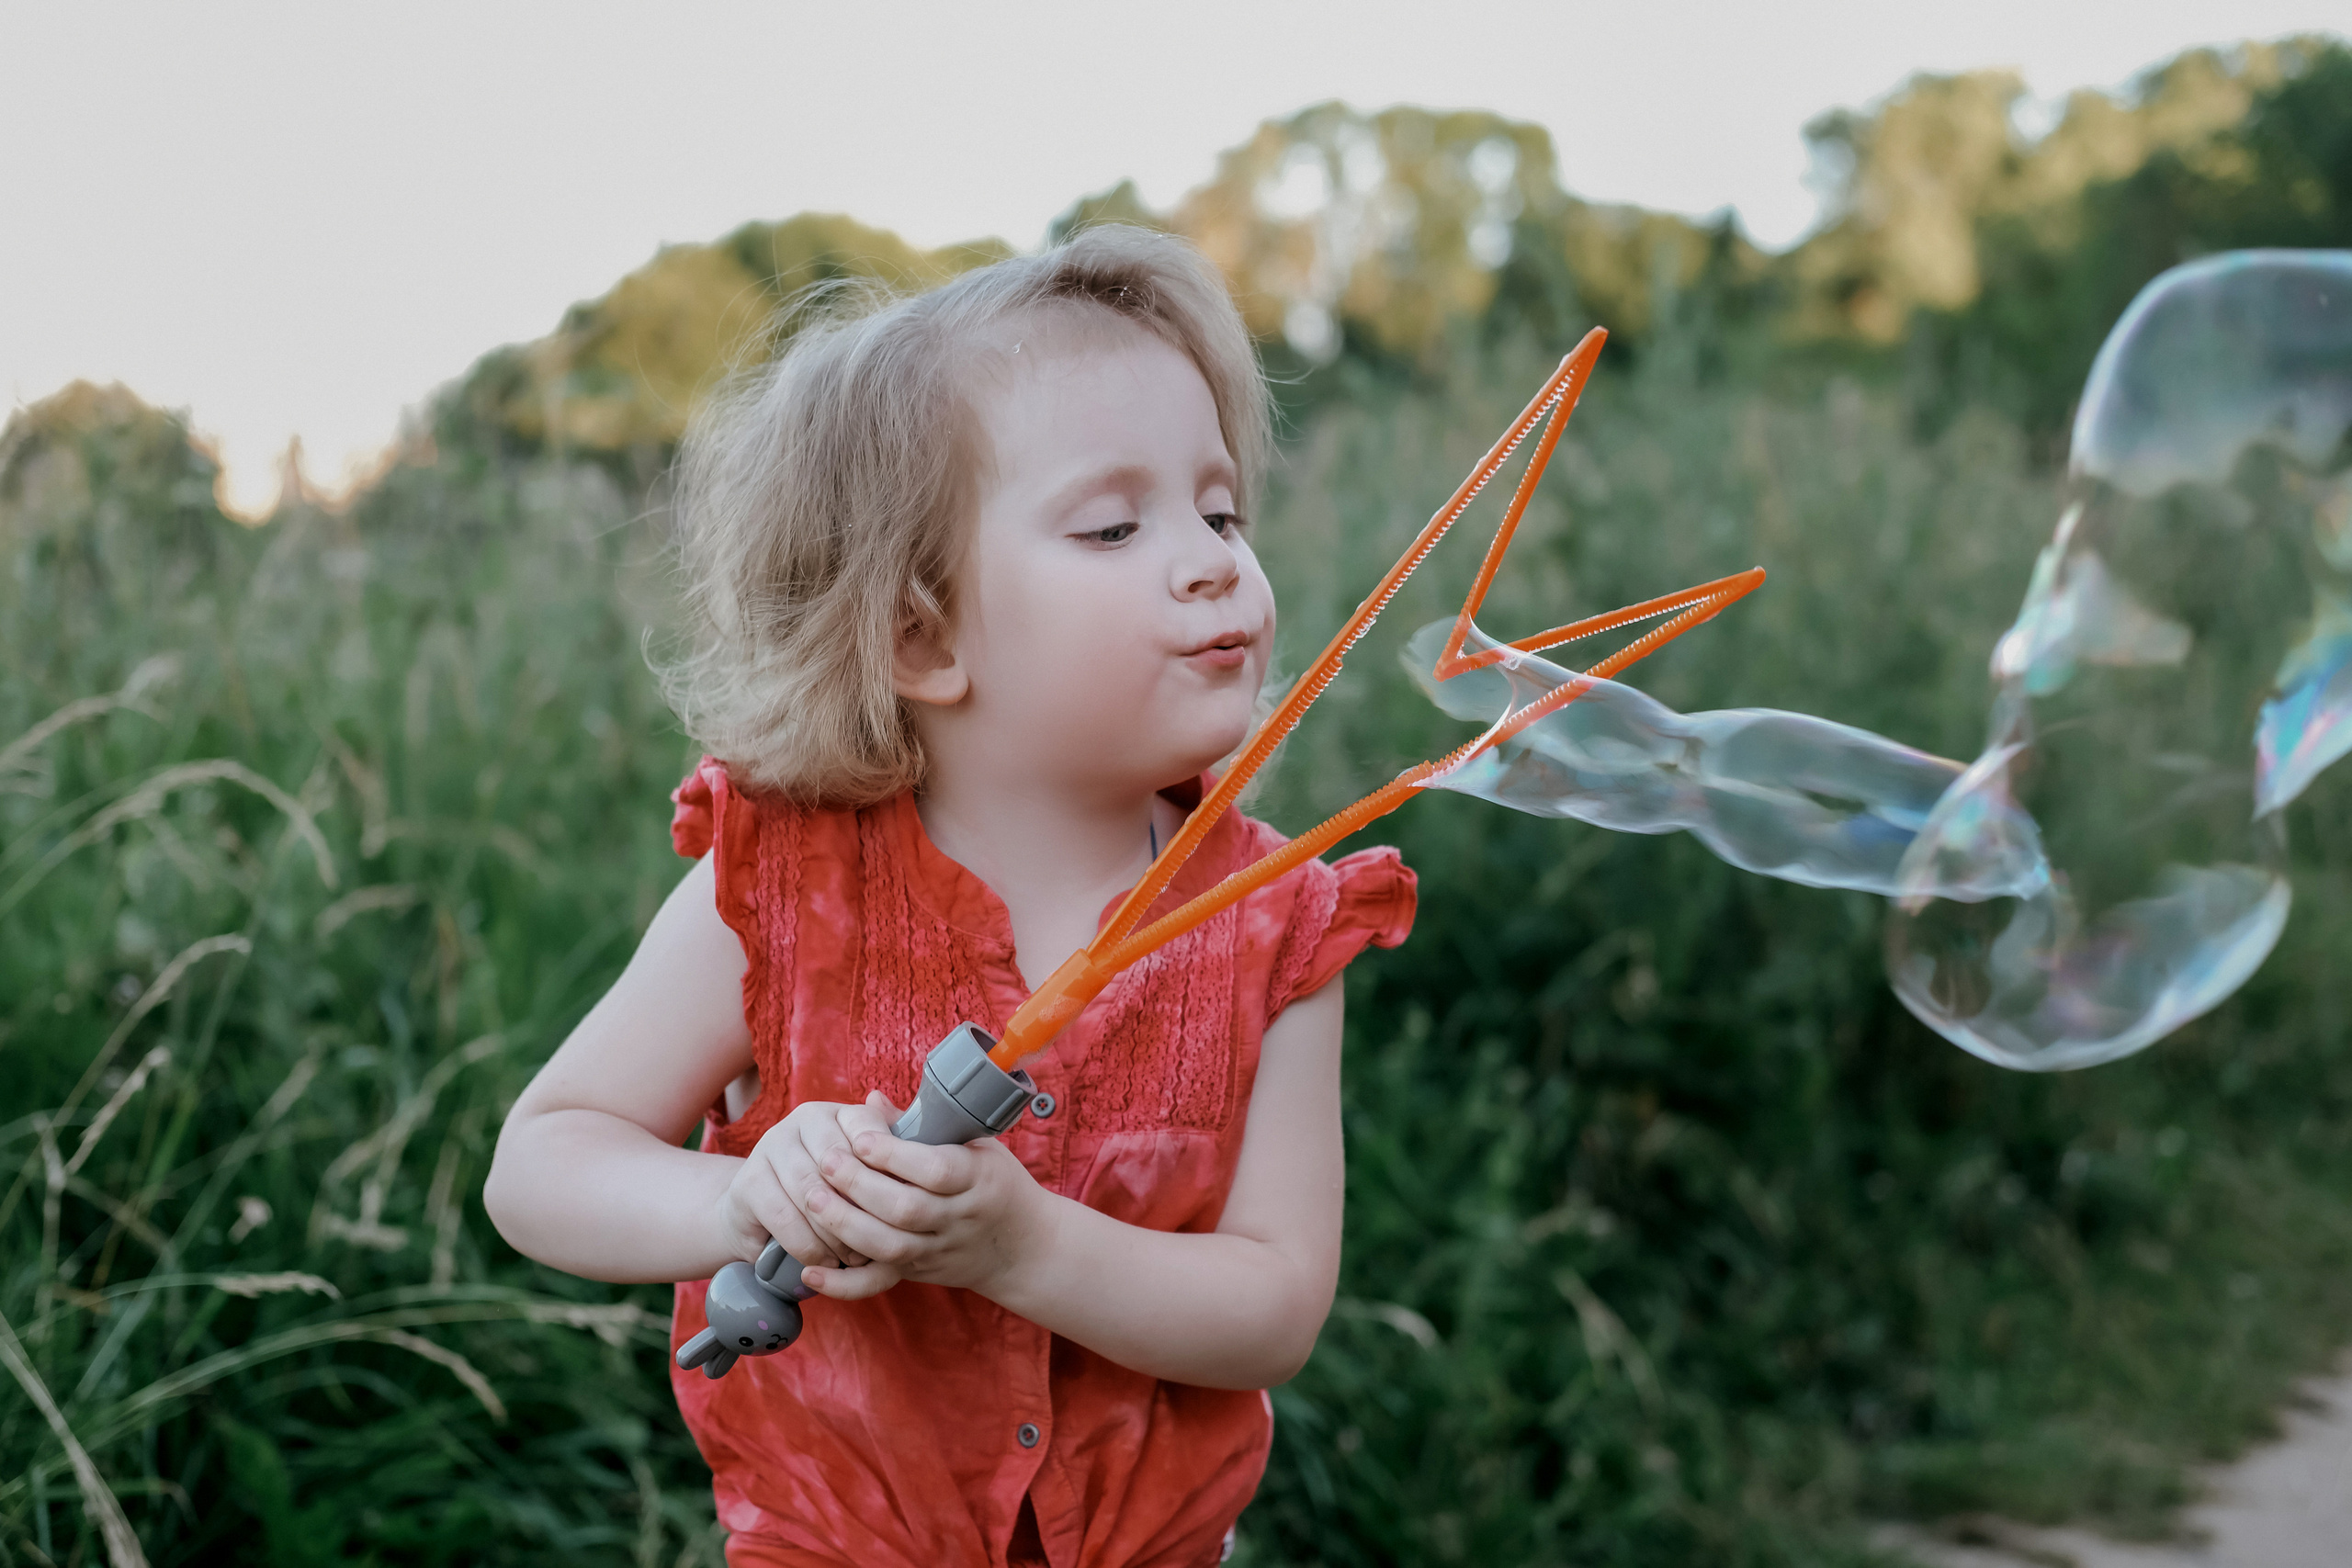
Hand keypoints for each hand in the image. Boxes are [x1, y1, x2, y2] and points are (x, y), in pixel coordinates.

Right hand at [715, 1100, 892, 1280]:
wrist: (762, 1216)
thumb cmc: (830, 1197)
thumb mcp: (866, 1181)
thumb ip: (893, 1168)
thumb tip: (929, 1159)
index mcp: (838, 1113)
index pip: (869, 1131)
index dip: (884, 1172)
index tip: (897, 1206)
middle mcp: (803, 1119)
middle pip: (841, 1164)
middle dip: (862, 1210)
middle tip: (880, 1242)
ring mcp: (772, 1145)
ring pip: (813, 1193)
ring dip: (836, 1233)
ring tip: (853, 1257)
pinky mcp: (749, 1180)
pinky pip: (786, 1216)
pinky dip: (808, 1245)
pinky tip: (822, 1261)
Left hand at [793, 1091, 1052, 1301]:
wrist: (1023, 1245)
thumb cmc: (995, 1182)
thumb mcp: (977, 1145)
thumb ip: (925, 1126)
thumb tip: (871, 1101)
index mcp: (977, 1178)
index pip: (936, 1170)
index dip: (895, 1155)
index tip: (861, 1136)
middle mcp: (958, 1218)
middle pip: (906, 1209)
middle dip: (859, 1184)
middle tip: (825, 1160)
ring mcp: (937, 1250)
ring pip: (889, 1246)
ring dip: (846, 1224)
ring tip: (812, 1197)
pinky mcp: (918, 1272)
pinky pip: (878, 1283)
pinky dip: (844, 1283)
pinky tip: (811, 1272)